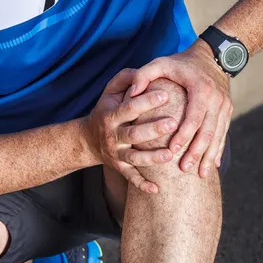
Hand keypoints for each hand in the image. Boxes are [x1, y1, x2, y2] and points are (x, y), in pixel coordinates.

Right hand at [86, 68, 178, 193]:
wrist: (88, 139)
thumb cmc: (107, 108)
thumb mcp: (110, 90)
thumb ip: (126, 78)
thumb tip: (144, 72)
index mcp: (110, 115)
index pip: (129, 107)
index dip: (146, 101)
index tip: (166, 94)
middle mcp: (112, 135)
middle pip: (133, 134)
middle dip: (153, 129)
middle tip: (174, 122)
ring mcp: (115, 154)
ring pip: (133, 158)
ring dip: (151, 158)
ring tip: (170, 154)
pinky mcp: (119, 167)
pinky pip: (130, 178)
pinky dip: (142, 185)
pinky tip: (157, 189)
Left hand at [129, 40, 232, 177]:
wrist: (212, 56)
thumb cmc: (182, 62)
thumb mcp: (161, 62)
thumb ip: (143, 75)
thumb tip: (131, 94)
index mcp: (201, 89)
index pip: (192, 117)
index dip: (183, 135)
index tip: (172, 150)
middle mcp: (217, 99)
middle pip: (208, 131)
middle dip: (197, 152)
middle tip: (185, 169)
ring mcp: (225, 106)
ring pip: (218, 136)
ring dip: (209, 156)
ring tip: (200, 175)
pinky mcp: (228, 110)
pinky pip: (224, 133)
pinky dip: (218, 150)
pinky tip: (212, 165)